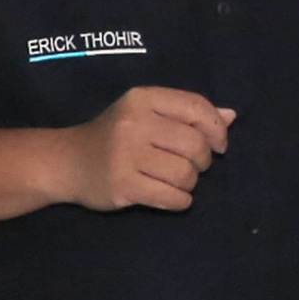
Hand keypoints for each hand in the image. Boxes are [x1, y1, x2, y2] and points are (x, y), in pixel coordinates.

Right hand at [60, 86, 232, 210]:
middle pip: (195, 145)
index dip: (217, 129)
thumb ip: (187, 114)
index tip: (219, 146)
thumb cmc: (114, 136)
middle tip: (191, 166)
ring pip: (185, 173)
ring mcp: (126, 155)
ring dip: (190, 183)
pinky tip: (171, 196)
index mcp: (143, 99)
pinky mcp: (122, 184)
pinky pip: (171, 197)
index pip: (197, 108)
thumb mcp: (146, 114)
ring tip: (176, 181)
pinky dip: (180, 200)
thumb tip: (231, 116)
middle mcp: (134, 123)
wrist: (67, 161)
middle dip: (203, 160)